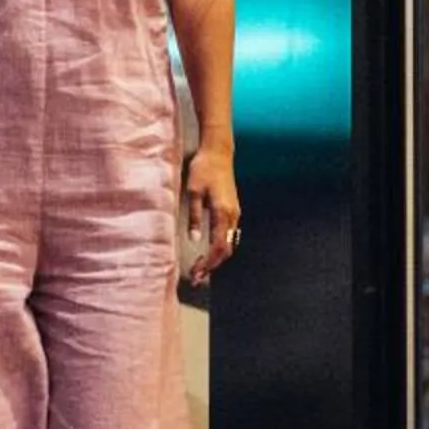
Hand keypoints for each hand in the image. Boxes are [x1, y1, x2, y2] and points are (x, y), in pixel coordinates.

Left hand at [181, 146, 240, 286]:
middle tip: (197, 276)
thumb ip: (194, 216)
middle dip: (213, 264)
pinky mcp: (233, 209)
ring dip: (216, 257)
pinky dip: (220, 246)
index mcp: (223, 212)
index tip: (197, 272)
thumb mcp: (193, 192)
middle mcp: (232, 215)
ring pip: (229, 242)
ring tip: (201, 267)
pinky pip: (229, 234)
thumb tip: (194, 240)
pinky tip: (209, 251)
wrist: (218, 152)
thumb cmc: (203, 169)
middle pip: (226, 248)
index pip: (218, 246)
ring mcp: (235, 212)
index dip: (209, 262)